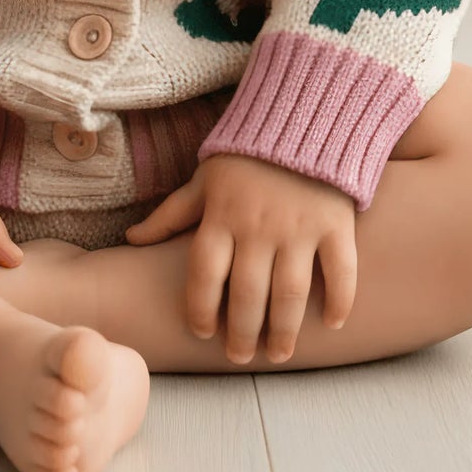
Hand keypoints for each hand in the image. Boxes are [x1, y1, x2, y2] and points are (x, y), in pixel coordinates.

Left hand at [124, 152, 357, 362]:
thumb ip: (170, 215)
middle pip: (247, 295)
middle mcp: (258, 226)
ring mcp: (299, 227)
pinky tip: (332, 323)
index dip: (200, 309)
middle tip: (241, 356)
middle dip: (242, 334)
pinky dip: (339, 300)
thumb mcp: (203, 180)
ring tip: (279, 353)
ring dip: (284, 330)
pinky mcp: (335, 223)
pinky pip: (340, 271)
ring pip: (290, 293)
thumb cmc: (246, 156)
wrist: (302, 115)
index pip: (204, 275)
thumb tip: (131, 240)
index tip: (203, 332)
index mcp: (221, 216)